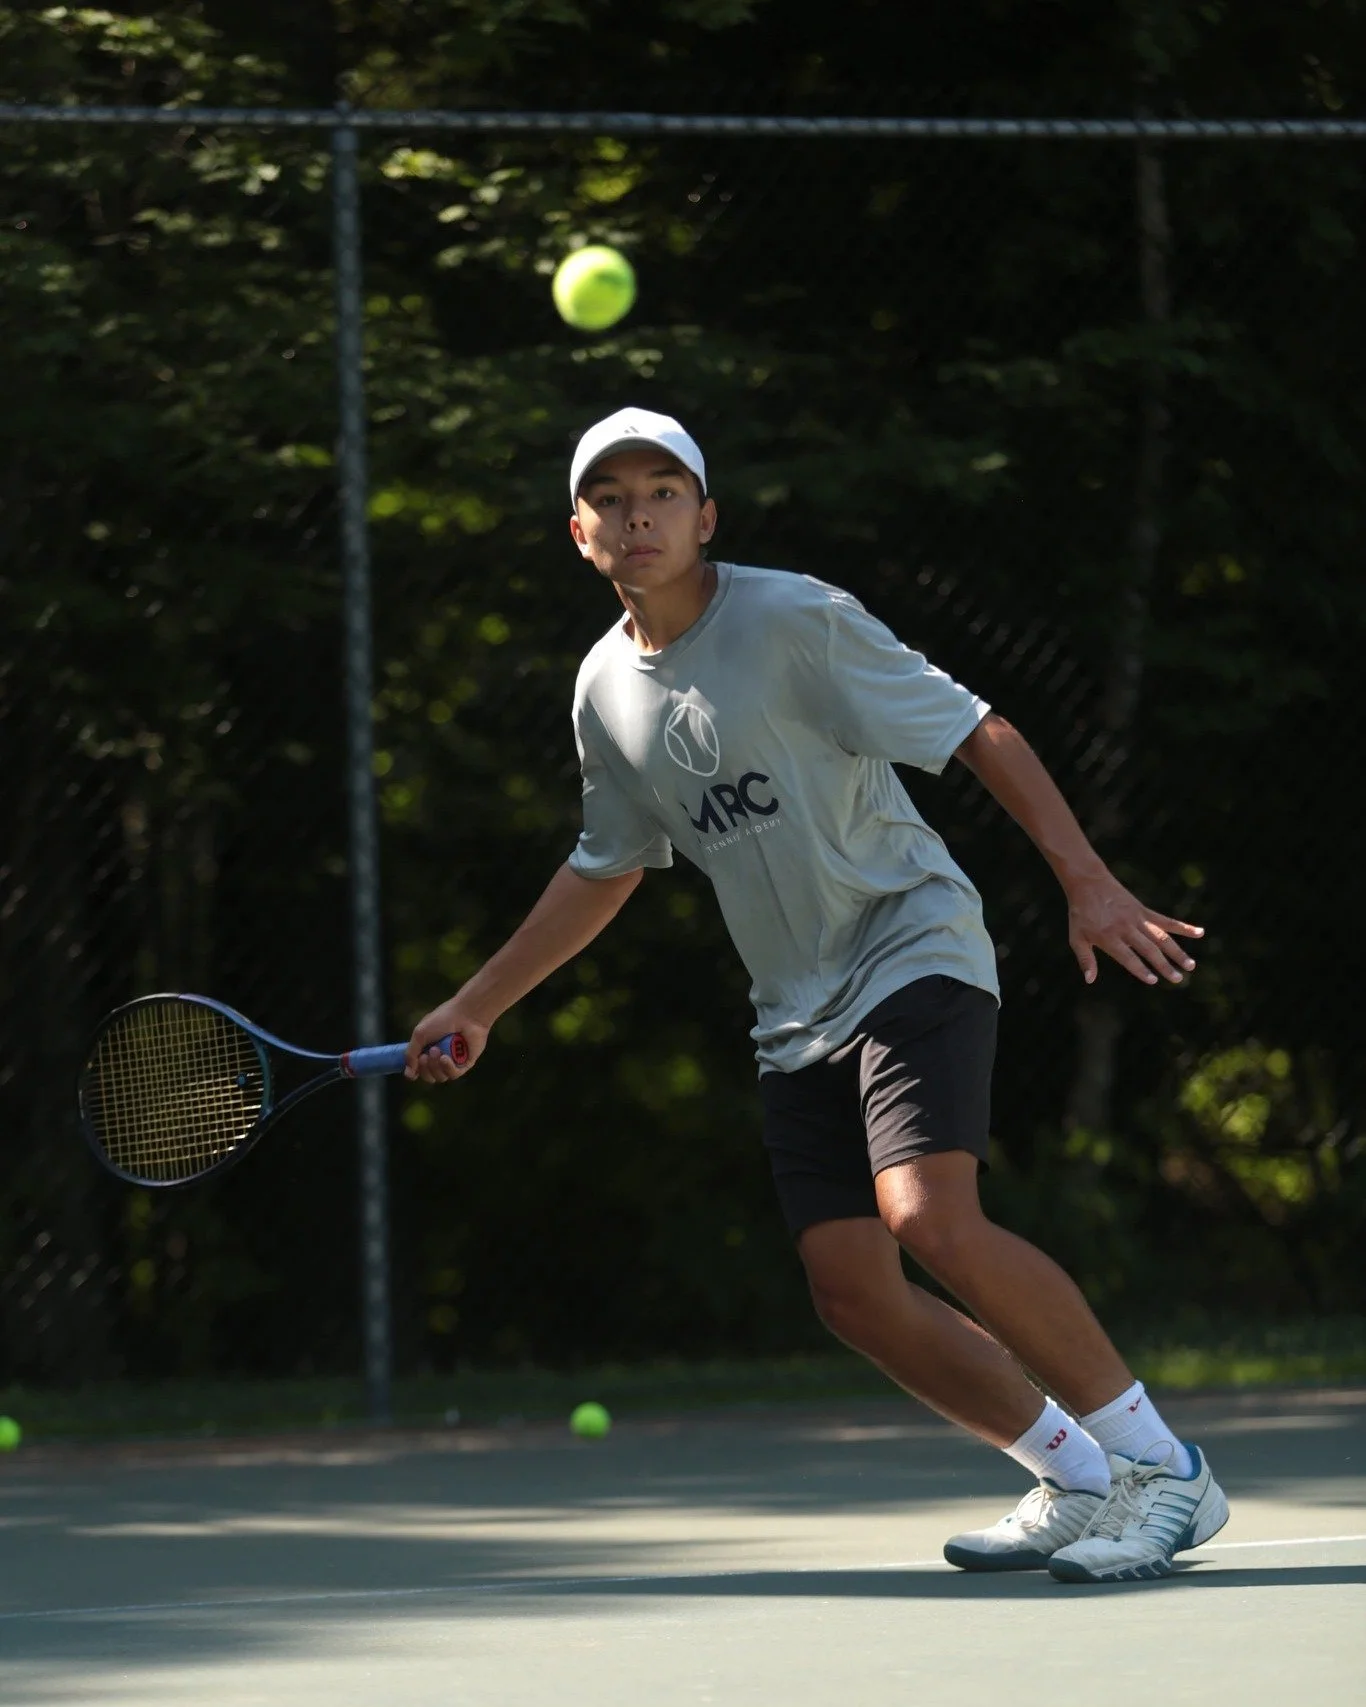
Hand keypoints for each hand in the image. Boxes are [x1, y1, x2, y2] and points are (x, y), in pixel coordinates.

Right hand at [403, 996, 490, 1083]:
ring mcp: (453, 1061)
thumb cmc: (443, 1019)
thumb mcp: (420, 1034)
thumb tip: (408, 1074)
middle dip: (424, 1068)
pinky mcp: (465, 1063)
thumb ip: (411, 1054)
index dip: (415, 1070)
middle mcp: (440, 1056)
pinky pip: (454, 1074)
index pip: (419, 1068)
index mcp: (428, 1048)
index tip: (412, 1068)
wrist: (467, 1014)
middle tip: (426, 1056)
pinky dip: (448, 1068)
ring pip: (440, 1077)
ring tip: (437, 1050)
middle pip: (428, 1076)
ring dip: (435, 1066)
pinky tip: (446, 1058)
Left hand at [1065, 870, 1202, 986]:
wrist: (1088, 882)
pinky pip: (1166, 920)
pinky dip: (1183, 927)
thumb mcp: (1076, 937)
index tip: (1153, 980)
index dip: (1140, 969)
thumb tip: (1090, 980)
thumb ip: (1085, 959)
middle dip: (1164, 965)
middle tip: (1178, 980)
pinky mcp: (1144, 910)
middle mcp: (1126, 928)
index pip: (1128, 957)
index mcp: (1108, 937)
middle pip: (1149, 949)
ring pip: (1161, 937)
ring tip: (1191, 966)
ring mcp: (1137, 918)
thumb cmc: (1081, 913)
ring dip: (1177, 952)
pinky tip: (1200, 933)